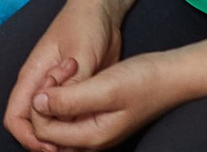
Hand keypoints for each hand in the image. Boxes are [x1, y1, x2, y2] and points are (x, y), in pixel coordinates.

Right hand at [4, 0, 123, 151]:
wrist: (100, 11)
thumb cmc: (85, 25)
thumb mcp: (81, 54)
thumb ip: (71, 84)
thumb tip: (58, 113)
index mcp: (33, 76)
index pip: (15, 117)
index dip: (28, 137)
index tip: (52, 146)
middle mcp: (40, 86)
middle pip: (30, 125)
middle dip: (46, 140)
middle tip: (74, 144)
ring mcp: (56, 90)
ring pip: (49, 123)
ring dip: (62, 134)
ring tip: (84, 135)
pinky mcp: (72, 91)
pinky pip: (67, 117)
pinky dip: (74, 127)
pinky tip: (91, 126)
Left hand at [28, 49, 185, 148]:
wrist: (169, 76)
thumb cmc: (142, 81)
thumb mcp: (105, 88)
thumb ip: (69, 100)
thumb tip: (37, 104)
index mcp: (91, 137)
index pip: (42, 131)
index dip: (41, 101)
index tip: (56, 73)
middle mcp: (89, 140)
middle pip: (46, 128)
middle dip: (46, 96)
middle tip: (65, 68)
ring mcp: (93, 130)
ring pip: (56, 118)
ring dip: (55, 92)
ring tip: (71, 67)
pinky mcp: (95, 118)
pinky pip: (67, 112)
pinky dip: (65, 92)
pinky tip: (76, 72)